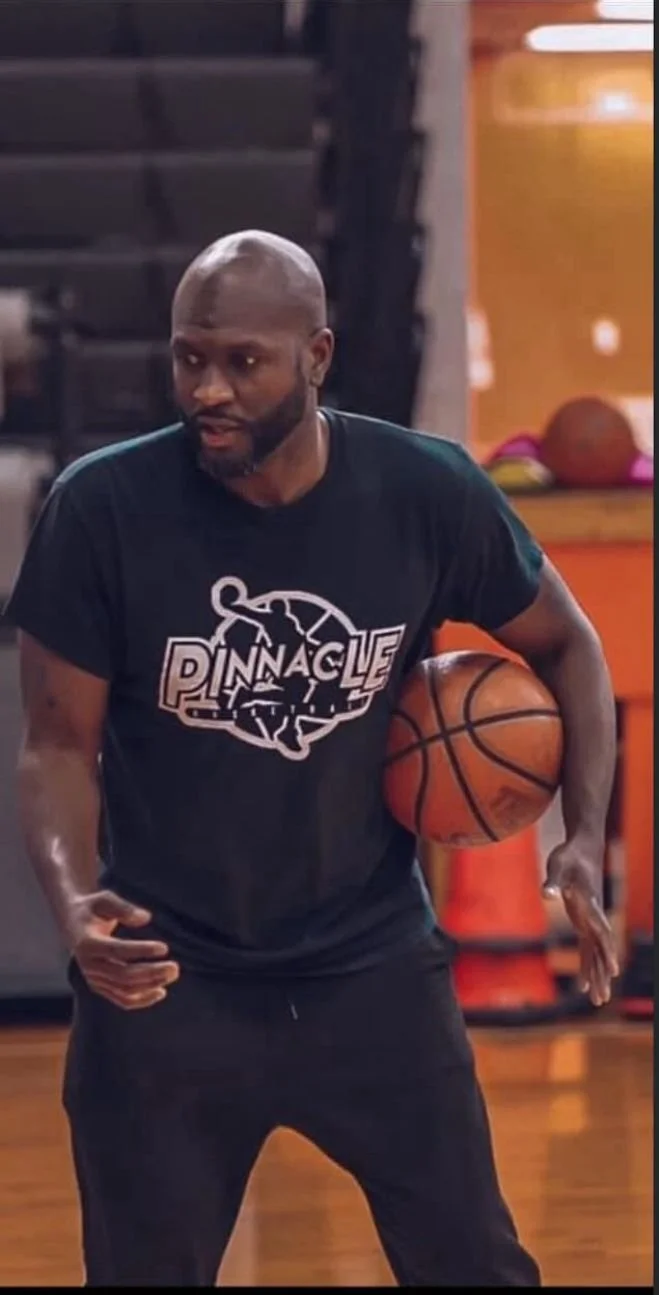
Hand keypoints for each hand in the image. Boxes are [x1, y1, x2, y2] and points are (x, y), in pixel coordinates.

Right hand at [66, 889, 179, 1009]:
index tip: (164, 948)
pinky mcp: (100, 987)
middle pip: (122, 975)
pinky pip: (121, 999)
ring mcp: (93, 979)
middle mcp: (88, 965)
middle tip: (174, 967)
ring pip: (124, 990)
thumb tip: (145, 918)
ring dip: (150, 986)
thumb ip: (123, 908)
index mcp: (87, 943)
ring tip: (172, 974)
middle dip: (151, 973)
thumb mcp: (104, 899)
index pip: (116, 950)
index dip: (141, 950)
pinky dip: (141, 1000)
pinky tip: (161, 992)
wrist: (73, 923)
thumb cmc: (93, 908)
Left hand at [543, 841, 618, 1006]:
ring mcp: (591, 921)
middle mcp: (595, 917)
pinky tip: (584, 986)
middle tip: (602, 999)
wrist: (582, 849)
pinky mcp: (583, 922)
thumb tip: (547, 895)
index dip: (608, 951)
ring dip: (598, 977)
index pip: (602, 931)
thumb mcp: (559, 866)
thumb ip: (554, 882)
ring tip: (598, 1001)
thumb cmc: (570, 856)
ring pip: (597, 954)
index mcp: (591, 905)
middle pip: (603, 949)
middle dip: (603, 974)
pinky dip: (587, 967)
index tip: (614, 970)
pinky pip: (587, 950)